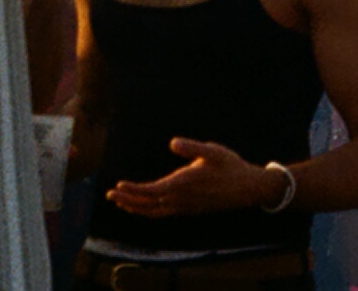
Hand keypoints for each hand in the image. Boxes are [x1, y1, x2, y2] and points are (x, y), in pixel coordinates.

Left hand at [105, 137, 281, 216]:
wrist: (247, 189)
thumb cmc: (230, 166)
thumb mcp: (213, 151)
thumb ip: (192, 147)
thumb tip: (172, 142)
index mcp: (184, 184)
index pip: (151, 191)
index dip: (133, 190)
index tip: (118, 186)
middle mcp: (181, 199)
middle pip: (147, 205)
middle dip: (127, 200)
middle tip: (109, 195)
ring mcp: (185, 207)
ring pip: (153, 212)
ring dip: (135, 208)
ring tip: (120, 202)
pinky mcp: (188, 209)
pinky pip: (162, 214)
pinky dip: (148, 212)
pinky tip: (143, 207)